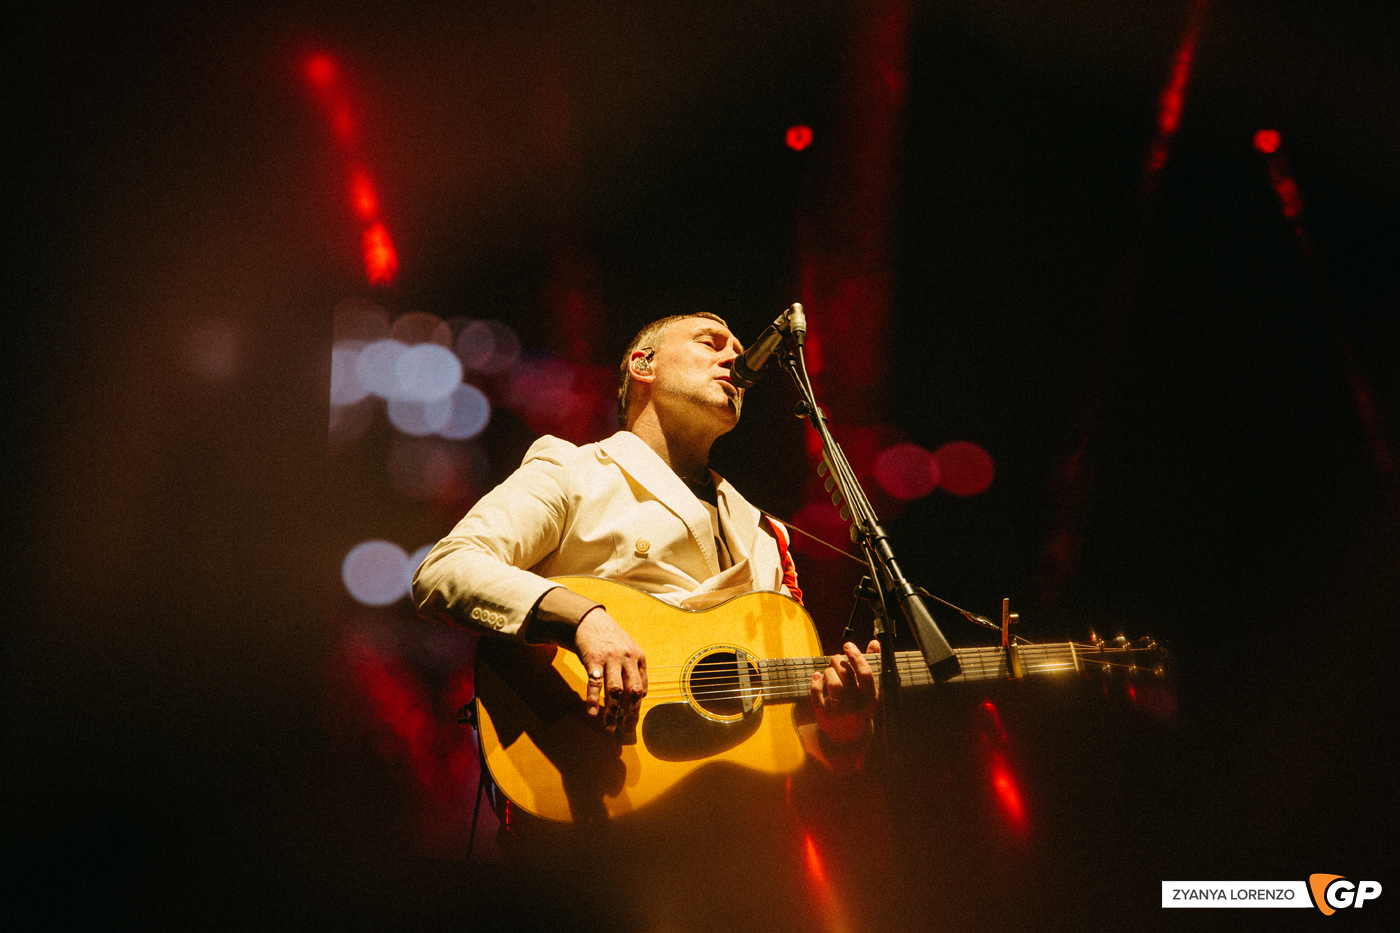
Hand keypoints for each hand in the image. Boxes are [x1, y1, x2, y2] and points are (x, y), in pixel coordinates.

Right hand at [574, 608, 647, 733]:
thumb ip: (635, 672)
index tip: (631, 722)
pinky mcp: (594, 658)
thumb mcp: (629, 651)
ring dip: (612, 712)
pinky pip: (595, 682)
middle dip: (630, 714)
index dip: (637, 708)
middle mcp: (628, 658)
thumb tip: (639, 697)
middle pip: (633, 691)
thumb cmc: (610, 639)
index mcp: (639, 658)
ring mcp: (611, 658)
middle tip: (625, 730)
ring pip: (615, 690)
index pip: (642, 688)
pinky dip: (593, 699)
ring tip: (609, 727)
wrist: (589, 620)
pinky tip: (592, 712)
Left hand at [810, 640, 879, 744]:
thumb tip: (874, 643)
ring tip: (829, 669)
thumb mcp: (868, 690)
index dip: (856, 656)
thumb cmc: (860, 706)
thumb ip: (871, 665)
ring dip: (829, 671)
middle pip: (847, 675)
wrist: (849, 737)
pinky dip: (815, 682)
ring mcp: (840, 712)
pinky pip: (817, 696)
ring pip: (833, 684)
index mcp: (870, 698)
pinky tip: (817, 675)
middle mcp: (856, 706)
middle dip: (838, 661)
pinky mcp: (824, 716)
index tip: (847, 645)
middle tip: (835, 658)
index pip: (865, 673)